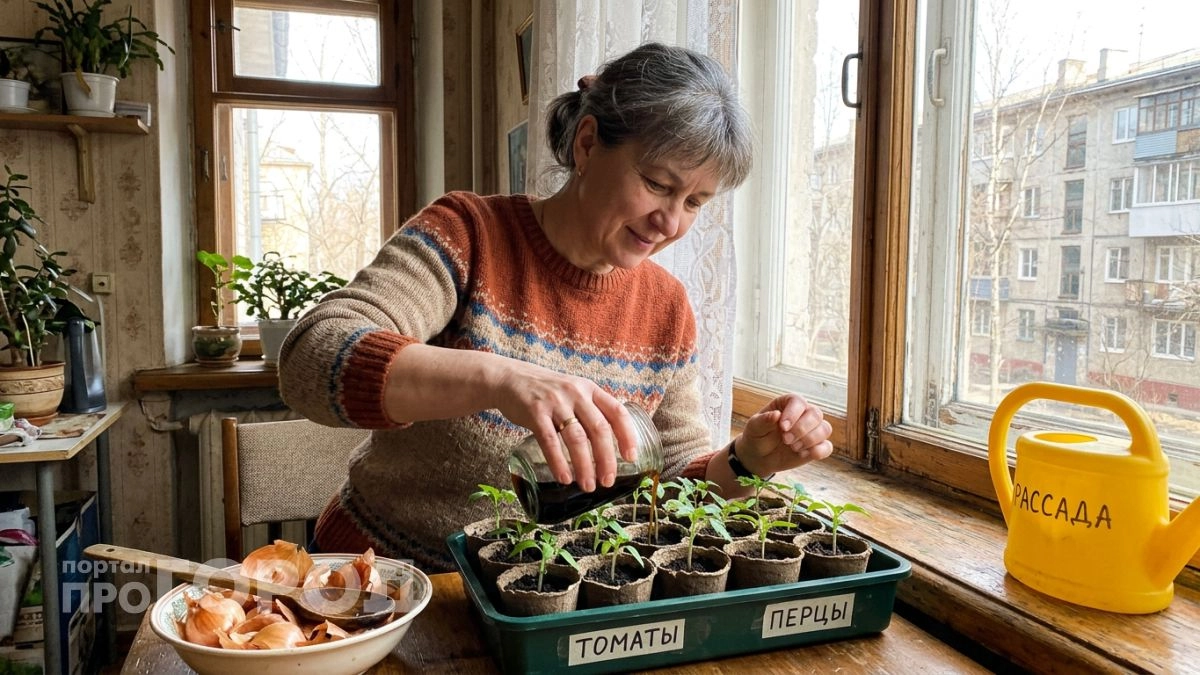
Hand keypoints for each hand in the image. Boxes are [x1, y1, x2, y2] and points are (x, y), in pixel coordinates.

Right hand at [492, 358, 638, 491]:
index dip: (627, 436)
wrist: (511, 378)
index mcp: (590, 389)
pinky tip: (565, 478)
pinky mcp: (535, 412)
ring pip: (576, 438)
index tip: (631, 458)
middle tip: (607, 481)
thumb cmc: (547, 392)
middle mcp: (576, 393)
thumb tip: (608, 446)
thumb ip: (590, 411)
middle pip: (599, 430)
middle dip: (606, 459)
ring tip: (588, 485)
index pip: (617, 412)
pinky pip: (550, 441)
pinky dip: (558, 462)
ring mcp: (555, 402)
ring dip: (584, 466)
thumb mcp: (573, 392)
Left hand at [735, 394, 832, 475]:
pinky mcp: (817, 446)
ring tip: (792, 448)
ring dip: (809, 440)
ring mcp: (812, 430)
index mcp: (789, 404)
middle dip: (801, 429)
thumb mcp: (755, 427)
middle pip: (815, 414)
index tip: (782, 427)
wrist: (759, 456)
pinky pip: (827, 447)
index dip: (793, 414)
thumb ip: (763, 420)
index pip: (798, 402)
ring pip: (825, 429)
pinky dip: (818, 451)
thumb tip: (776, 414)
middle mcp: (804, 414)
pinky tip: (802, 454)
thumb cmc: (757, 436)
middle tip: (786, 440)